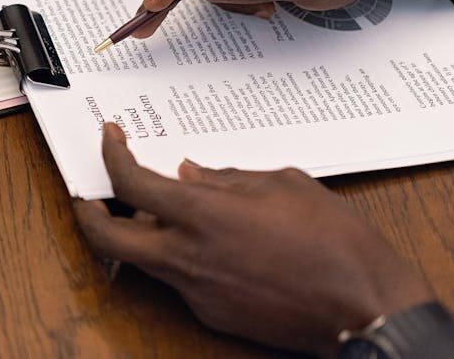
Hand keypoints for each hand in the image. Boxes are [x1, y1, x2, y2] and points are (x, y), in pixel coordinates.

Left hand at [74, 124, 434, 354]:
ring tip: (165, 209)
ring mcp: (195, 290)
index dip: (111, 155)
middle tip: (90, 191)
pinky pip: (179, 279)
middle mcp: (186, 256)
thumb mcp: (282, 185)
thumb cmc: (334, 244)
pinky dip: (181, 256)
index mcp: (201, 215)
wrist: (365, 309)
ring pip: (144, 258)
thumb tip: (192, 172)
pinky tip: (208, 243)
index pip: (130, 182)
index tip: (110, 138)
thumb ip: (227, 177)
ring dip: (142, 232)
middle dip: (88, 211)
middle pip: (107, 236)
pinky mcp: (211, 314)